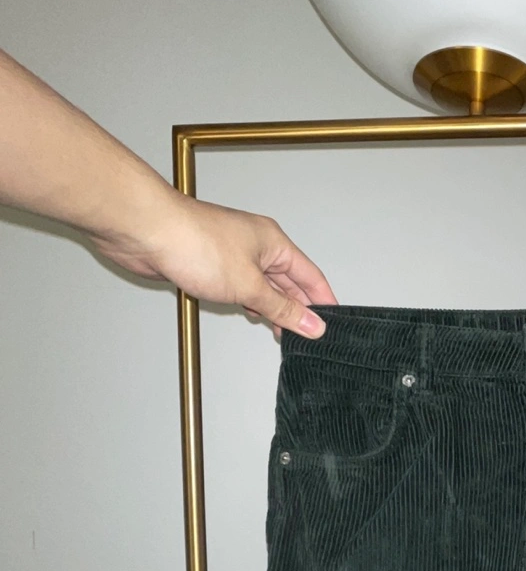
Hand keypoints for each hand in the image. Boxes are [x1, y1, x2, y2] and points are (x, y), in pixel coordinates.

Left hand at [89, 192, 336, 337]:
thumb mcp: (249, 286)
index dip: (323, 302)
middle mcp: (256, 246)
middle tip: (306, 338)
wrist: (147, 232)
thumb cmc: (197, 245)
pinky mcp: (211, 263)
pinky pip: (240, 286)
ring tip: (280, 333)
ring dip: (271, 307)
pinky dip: (248, 301)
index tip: (332, 325)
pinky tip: (249, 313)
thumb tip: (313, 324)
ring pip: (263, 286)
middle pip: (288, 282)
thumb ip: (282, 308)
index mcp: (274, 243)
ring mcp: (233, 254)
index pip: (310, 276)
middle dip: (297, 309)